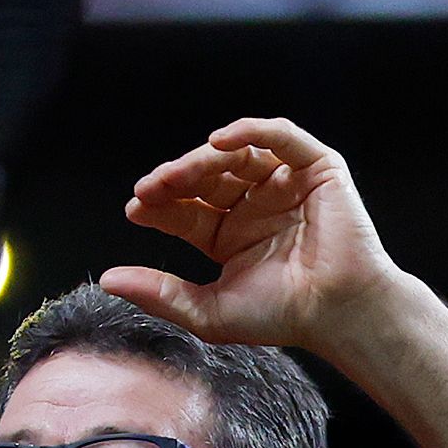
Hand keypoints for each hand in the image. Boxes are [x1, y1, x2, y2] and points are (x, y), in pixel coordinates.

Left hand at [103, 119, 408, 357]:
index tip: (136, 208)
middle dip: (176, 178)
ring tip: (182, 172)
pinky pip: (281, 137)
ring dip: (204, 159)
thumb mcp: (208, 311)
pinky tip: (221, 141)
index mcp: (230, 236)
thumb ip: (160, 294)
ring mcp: (285, 184)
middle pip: (206, 178)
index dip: (160, 205)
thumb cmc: (284, 317)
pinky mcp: (316, 169)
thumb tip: (107, 280)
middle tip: (151, 188)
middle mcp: (255, 206)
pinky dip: (252, 131)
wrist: (339, 312)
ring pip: (237, 156)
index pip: (187, 209)